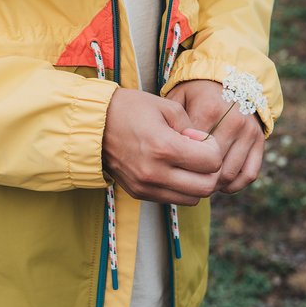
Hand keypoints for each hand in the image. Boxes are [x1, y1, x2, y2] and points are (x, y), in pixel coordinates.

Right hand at [102, 88, 222, 205]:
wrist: (92, 125)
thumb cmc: (129, 109)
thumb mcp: (166, 107)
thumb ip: (192, 127)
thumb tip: (204, 146)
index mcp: (164, 147)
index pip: (212, 163)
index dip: (213, 148)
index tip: (199, 138)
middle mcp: (155, 172)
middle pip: (206, 187)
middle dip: (211, 171)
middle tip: (200, 155)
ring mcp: (145, 186)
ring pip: (192, 199)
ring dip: (197, 183)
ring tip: (187, 164)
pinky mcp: (138, 193)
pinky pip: (172, 199)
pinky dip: (179, 188)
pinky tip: (171, 169)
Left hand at [165, 80, 263, 192]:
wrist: (230, 79)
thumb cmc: (196, 94)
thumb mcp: (178, 98)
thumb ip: (172, 123)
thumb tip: (168, 153)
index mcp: (209, 109)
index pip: (193, 150)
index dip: (180, 163)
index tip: (171, 165)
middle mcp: (233, 121)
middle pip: (211, 166)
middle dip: (196, 177)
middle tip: (183, 180)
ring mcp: (249, 131)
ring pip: (230, 173)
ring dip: (214, 184)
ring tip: (199, 182)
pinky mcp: (260, 140)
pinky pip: (249, 174)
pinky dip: (234, 185)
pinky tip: (220, 184)